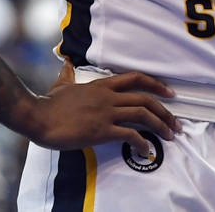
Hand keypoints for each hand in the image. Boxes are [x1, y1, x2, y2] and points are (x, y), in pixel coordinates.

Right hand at [27, 61, 180, 157]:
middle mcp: (108, 97)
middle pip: (145, 99)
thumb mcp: (62, 84)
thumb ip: (69, 73)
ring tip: (169, 136)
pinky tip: (146, 151)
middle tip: (176, 122)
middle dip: (165, 111)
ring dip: (160, 125)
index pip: (135, 78)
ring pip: (142, 115)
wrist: (39, 117)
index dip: (156, 84)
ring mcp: (106, 113)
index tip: (169, 93)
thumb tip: (68, 63)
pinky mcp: (102, 130)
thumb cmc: (49, 103)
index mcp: (101, 85)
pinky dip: (142, 143)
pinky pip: (129, 135)